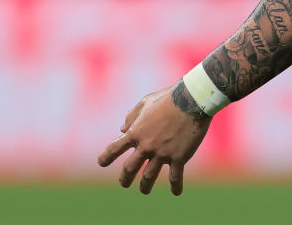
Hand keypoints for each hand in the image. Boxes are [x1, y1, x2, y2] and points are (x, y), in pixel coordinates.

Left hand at [97, 85, 211, 194]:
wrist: (191, 101)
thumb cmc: (168, 98)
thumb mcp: (146, 102)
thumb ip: (132, 116)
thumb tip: (122, 129)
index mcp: (136, 131)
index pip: (115, 148)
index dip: (106, 157)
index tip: (101, 163)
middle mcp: (146, 145)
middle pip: (130, 168)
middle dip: (125, 178)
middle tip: (124, 183)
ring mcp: (162, 153)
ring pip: (148, 177)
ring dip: (145, 186)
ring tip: (144, 190)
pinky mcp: (178, 157)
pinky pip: (175, 177)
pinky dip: (175, 186)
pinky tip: (175, 192)